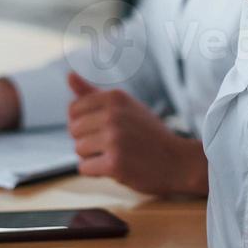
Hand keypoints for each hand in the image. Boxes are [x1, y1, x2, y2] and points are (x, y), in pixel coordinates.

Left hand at [65, 71, 207, 196]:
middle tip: (113, 144)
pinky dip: (97, 172)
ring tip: (116, 154)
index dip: (86, 123)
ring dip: (93, 156)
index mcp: (115, 97)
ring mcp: (114, 139)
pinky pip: (85, 168)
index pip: (74, 109)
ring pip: (78, 150)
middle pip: (74, 130)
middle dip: (88, 140)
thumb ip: (92, 93)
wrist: (178, 161)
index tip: (105, 128)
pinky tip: (116, 167)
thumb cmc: (148, 134)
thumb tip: (69, 75)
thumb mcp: (125, 107)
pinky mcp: (114, 163)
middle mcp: (113, 115)